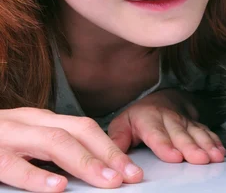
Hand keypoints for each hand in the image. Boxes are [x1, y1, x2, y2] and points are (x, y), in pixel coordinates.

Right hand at [0, 107, 142, 191]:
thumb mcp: (27, 141)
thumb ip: (55, 151)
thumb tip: (97, 169)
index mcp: (41, 119)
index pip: (85, 128)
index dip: (111, 148)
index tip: (133, 170)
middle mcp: (28, 121)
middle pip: (78, 132)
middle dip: (107, 155)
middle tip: (129, 177)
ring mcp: (7, 135)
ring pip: (53, 142)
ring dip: (84, 162)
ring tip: (106, 181)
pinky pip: (12, 165)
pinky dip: (37, 176)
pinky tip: (57, 188)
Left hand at [108, 89, 225, 164]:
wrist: (159, 98)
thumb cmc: (138, 117)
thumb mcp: (122, 124)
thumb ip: (117, 141)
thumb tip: (112, 157)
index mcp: (148, 118)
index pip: (157, 134)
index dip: (166, 145)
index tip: (173, 157)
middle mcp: (169, 118)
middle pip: (181, 134)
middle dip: (191, 147)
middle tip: (200, 159)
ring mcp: (184, 120)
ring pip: (197, 132)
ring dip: (207, 145)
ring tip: (215, 157)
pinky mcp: (196, 123)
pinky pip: (207, 131)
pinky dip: (215, 141)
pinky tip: (221, 151)